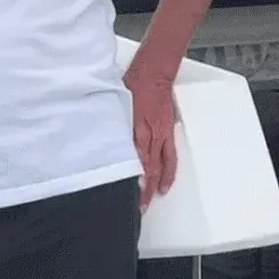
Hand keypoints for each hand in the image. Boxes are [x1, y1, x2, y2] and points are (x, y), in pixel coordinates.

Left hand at [124, 70, 178, 207]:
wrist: (154, 73)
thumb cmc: (134, 85)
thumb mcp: (117, 107)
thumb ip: (115, 128)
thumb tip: (107, 145)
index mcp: (138, 130)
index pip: (136, 163)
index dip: (133, 181)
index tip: (128, 195)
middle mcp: (152, 135)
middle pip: (149, 168)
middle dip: (145, 189)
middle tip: (140, 205)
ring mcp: (162, 134)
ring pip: (162, 165)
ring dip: (159, 182)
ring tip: (155, 197)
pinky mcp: (168, 130)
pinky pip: (171, 155)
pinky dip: (170, 169)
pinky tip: (167, 178)